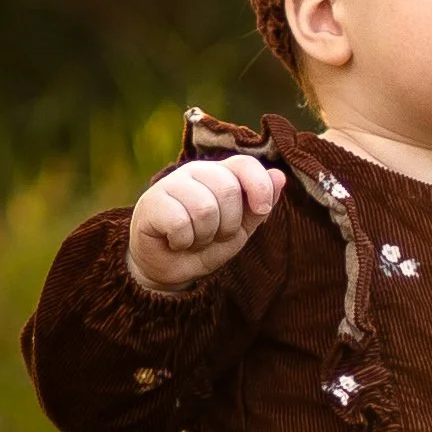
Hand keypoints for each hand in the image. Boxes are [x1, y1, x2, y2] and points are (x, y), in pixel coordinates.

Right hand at [127, 156, 282, 290]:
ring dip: (204, 235)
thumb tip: (280, 176)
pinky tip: (175, 240)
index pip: (245, 164)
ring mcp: (170, 184)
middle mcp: (196, 171)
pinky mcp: (151, 203)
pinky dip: (182, 241)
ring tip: (193, 237)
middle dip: (228, 224)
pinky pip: (179, 223)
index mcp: (221, 173)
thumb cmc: (205, 243)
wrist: (169, 267)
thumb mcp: (240, 229)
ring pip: (204, 208)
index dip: (260, 186)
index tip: (262, 209)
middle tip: (213, 234)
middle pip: (228, 189)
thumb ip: (259, 206)